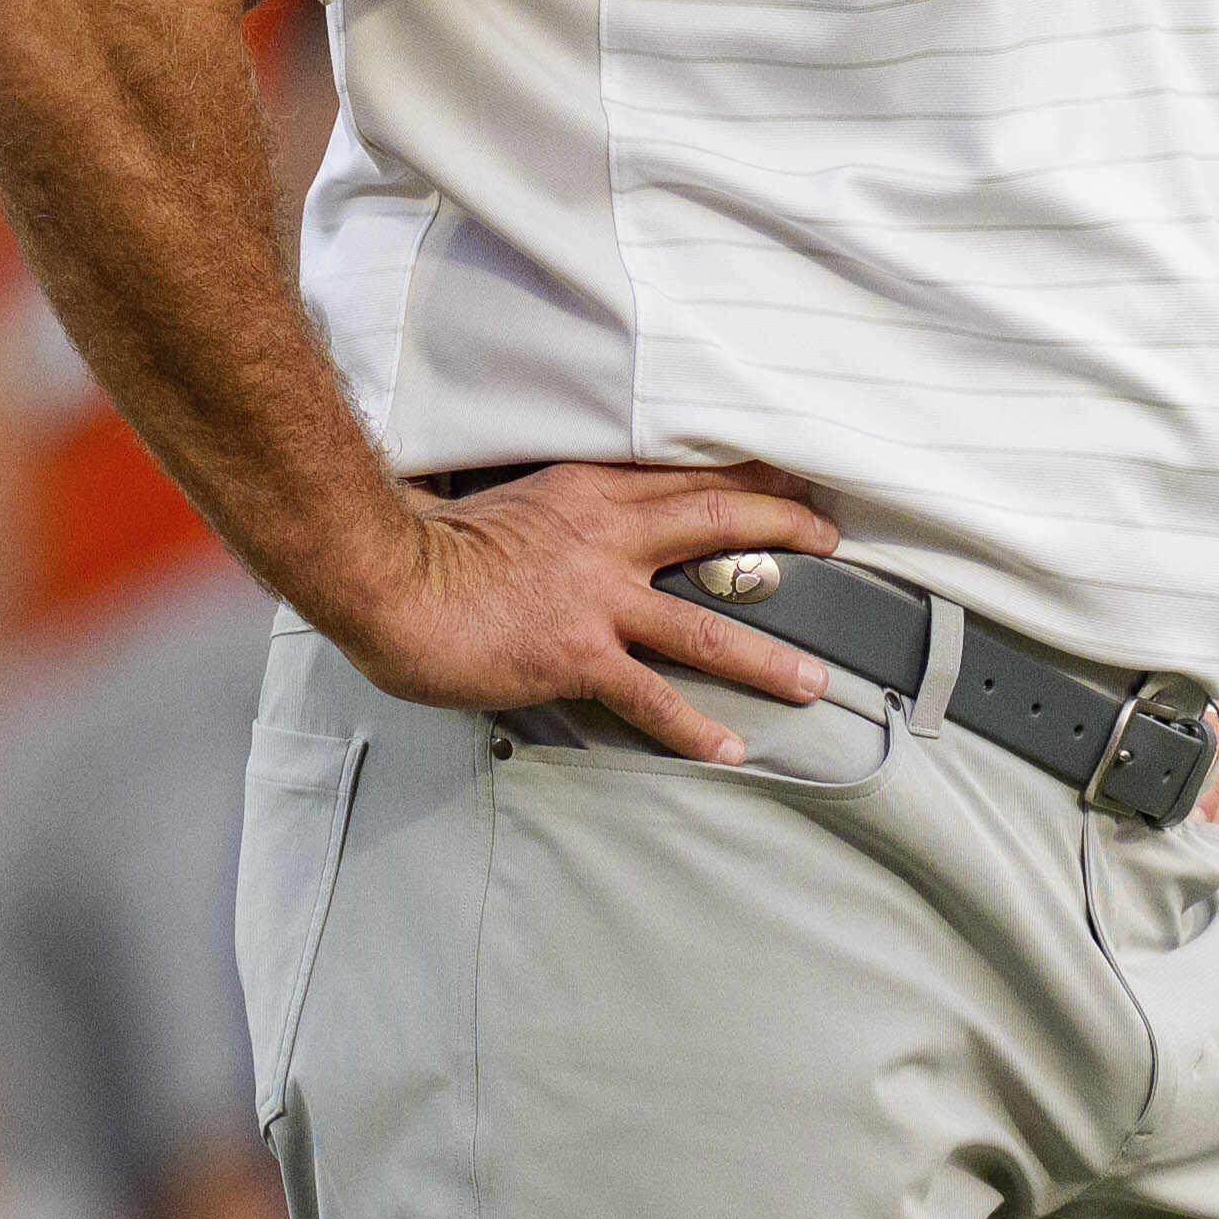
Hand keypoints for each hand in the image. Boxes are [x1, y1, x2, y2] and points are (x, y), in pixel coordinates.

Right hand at [310, 458, 845, 756]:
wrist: (386, 579)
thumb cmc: (422, 542)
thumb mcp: (491, 496)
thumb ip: (538, 503)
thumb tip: (542, 507)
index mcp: (587, 491)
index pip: (685, 476)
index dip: (745, 474)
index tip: (787, 472)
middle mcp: (607, 536)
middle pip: (718, 522)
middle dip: (785, 527)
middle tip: (831, 540)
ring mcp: (599, 599)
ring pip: (708, 625)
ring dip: (767, 657)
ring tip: (813, 680)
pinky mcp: (580, 655)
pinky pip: (653, 697)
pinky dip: (695, 727)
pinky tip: (729, 747)